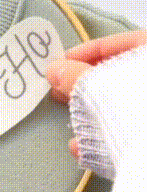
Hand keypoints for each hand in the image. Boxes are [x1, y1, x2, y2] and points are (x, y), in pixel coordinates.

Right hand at [46, 30, 146, 157]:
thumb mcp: (98, 85)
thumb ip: (73, 75)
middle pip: (121, 76)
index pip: (120, 45)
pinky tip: (81, 146)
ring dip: (93, 112)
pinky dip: (105, 136)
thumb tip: (53, 70)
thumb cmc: (135, 107)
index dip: (86, 52)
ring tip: (68, 117)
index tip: (62, 63)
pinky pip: (128, 132)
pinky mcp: (144, 141)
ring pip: (124, 106)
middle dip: (86, 84)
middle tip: (60, 90)